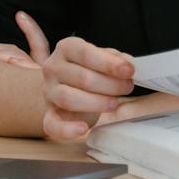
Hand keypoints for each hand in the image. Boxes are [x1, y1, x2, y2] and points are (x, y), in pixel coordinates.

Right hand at [5, 11, 136, 141]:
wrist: (70, 87)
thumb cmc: (90, 69)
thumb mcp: (103, 57)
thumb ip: (115, 58)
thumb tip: (127, 64)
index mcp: (66, 48)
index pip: (86, 53)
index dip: (109, 64)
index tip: (129, 71)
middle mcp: (53, 68)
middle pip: (82, 78)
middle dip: (110, 85)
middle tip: (127, 87)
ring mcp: (49, 92)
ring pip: (68, 99)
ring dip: (96, 103)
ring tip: (114, 103)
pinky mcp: (49, 114)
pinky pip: (52, 125)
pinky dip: (67, 130)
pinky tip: (83, 129)